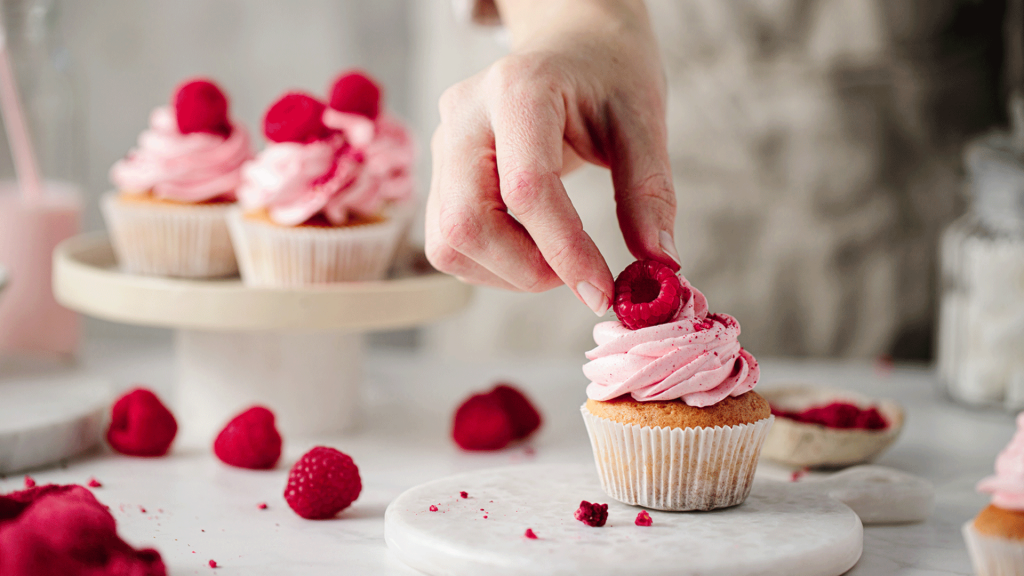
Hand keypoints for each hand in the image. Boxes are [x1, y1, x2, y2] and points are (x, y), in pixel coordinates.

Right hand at [425, 0, 679, 315]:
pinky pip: (450, 242)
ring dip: (509, 273)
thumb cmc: (607, 74)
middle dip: (527, 270)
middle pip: (467, 224)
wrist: (571, 44)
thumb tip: (660, 265)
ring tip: (560, 254)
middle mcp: (464, 116)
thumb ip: (649, 192)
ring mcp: (444, 144)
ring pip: (450, 242)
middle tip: (582, 276)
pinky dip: (494, 265)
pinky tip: (534, 243)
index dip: (564, 252)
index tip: (603, 293)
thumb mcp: (642, 119)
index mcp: (517, 90)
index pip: (527, 189)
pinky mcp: (440, 173)